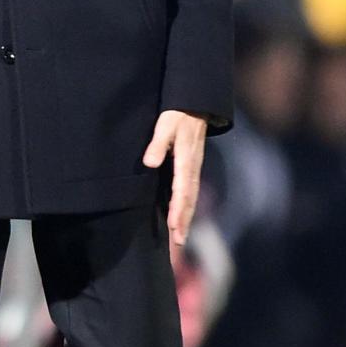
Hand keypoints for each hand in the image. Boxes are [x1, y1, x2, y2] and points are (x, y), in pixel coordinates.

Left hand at [142, 110, 207, 246]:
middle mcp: (193, 168)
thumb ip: (157, 143)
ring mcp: (194, 169)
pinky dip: (186, 208)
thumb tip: (150, 163)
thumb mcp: (165, 124)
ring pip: (191, 198)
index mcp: (187, 160)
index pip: (183, 189)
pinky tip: (180, 218)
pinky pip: (189, 192)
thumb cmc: (178, 114)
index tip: (174, 226)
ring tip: (180, 238)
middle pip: (190, 199)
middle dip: (184, 221)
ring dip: (186, 218)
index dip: (178, 209)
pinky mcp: (191, 168)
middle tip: (179, 243)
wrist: (195, 104)